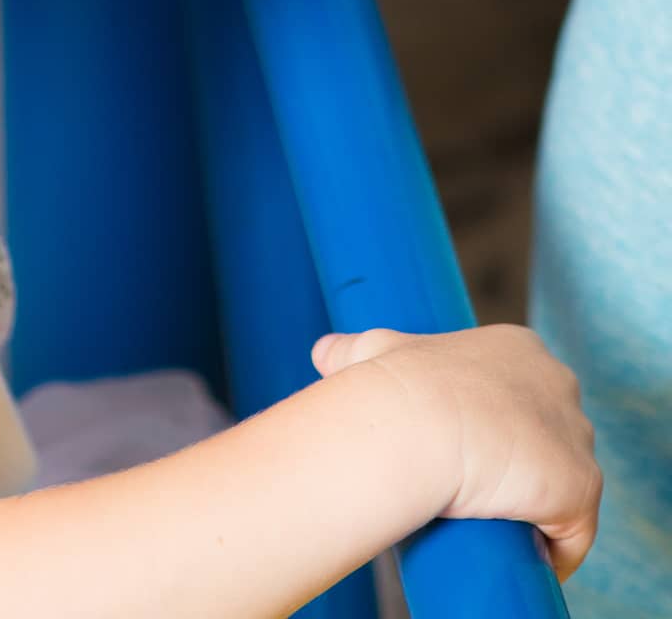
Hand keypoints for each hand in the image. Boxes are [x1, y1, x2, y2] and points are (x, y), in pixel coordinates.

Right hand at [312, 325, 601, 580]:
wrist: (417, 423)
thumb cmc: (395, 384)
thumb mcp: (370, 353)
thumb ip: (349, 350)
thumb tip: (324, 354)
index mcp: (518, 347)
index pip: (518, 394)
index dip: (493, 424)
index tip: (462, 450)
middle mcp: (557, 383)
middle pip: (547, 435)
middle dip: (519, 463)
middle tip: (474, 492)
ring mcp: (574, 435)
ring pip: (562, 482)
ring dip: (535, 506)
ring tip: (493, 527)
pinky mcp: (580, 486)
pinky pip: (572, 531)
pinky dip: (550, 549)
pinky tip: (520, 558)